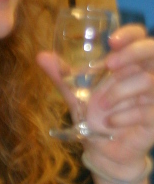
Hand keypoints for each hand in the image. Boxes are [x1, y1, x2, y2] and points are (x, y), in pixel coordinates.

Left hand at [39, 24, 153, 168]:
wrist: (102, 150)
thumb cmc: (94, 116)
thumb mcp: (76, 94)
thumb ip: (63, 75)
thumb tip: (41, 56)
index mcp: (128, 64)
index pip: (139, 36)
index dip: (130, 34)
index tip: (110, 41)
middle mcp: (145, 75)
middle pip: (153, 50)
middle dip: (133, 53)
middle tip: (110, 64)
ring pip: (149, 81)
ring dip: (120, 91)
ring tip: (101, 106)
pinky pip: (147, 110)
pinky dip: (126, 115)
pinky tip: (111, 122)